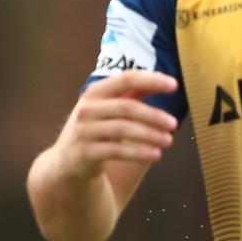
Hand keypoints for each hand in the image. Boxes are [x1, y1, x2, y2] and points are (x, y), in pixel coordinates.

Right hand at [53, 71, 178, 180]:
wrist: (67, 161)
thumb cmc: (95, 128)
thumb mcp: (109, 108)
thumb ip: (134, 94)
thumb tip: (164, 81)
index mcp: (96, 92)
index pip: (125, 79)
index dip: (151, 80)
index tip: (174, 85)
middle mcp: (88, 108)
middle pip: (126, 107)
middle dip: (153, 115)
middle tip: (173, 123)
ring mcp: (84, 130)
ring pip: (122, 129)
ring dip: (149, 135)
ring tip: (168, 140)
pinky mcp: (85, 152)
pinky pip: (116, 151)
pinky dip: (139, 152)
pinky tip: (156, 155)